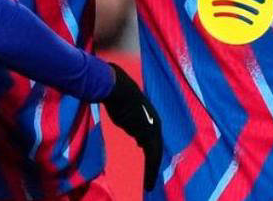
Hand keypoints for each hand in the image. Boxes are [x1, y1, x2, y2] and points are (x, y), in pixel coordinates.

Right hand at [101, 62, 162, 190]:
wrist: (117, 88)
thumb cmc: (116, 95)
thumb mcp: (124, 112)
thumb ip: (130, 122)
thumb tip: (129, 129)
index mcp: (150, 118)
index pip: (152, 139)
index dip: (150, 151)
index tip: (147, 162)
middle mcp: (155, 124)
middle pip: (156, 149)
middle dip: (153, 164)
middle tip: (150, 179)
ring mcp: (153, 129)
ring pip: (155, 155)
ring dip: (152, 171)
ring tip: (149, 184)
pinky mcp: (148, 135)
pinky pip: (152, 157)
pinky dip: (150, 170)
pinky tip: (147, 182)